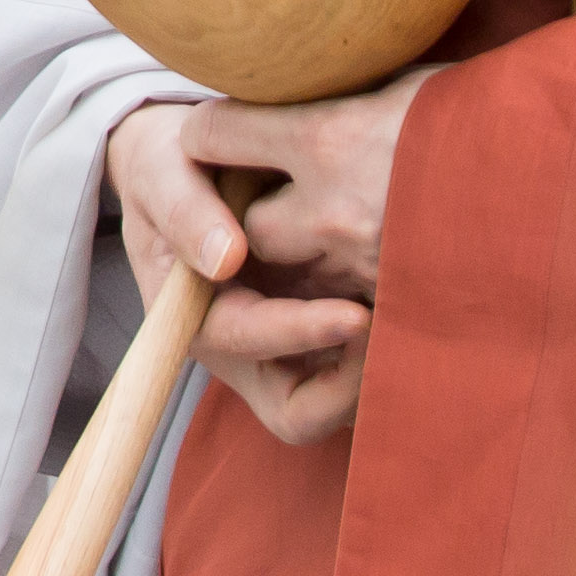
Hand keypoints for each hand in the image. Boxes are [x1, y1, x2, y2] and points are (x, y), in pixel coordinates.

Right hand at [104, 74, 435, 447]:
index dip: (299, 335)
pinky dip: (391, 345)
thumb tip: (224, 259)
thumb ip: (185, 211)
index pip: (249, 350)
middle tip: (398, 338)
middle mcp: (243, 351)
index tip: (355, 316)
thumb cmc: (167, 168)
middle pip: (300, 412)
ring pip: (342, 400)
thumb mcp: (158, 174)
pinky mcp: (327, 335)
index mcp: (194, 319)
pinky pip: (363, 365)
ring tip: (417, 321)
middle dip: (351, 388)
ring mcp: (287, 350)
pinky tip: (415, 295)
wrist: (189, 163)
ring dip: (379, 373)